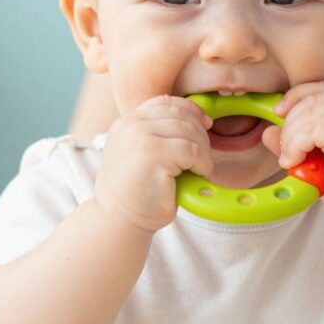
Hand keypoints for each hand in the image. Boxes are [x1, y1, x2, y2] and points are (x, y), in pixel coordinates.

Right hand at [95, 95, 212, 233]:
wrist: (117, 221)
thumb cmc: (136, 193)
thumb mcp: (141, 154)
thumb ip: (159, 135)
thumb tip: (202, 119)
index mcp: (127, 122)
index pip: (165, 102)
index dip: (190, 110)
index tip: (205, 124)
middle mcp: (131, 125)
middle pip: (180, 114)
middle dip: (200, 133)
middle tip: (204, 156)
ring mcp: (140, 138)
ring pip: (189, 131)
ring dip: (203, 150)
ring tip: (201, 167)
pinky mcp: (152, 155)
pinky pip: (192, 150)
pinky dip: (203, 162)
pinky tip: (199, 173)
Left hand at [263, 82, 323, 223]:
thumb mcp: (319, 161)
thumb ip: (296, 142)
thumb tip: (268, 130)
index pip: (320, 88)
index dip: (295, 97)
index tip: (278, 114)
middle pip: (311, 99)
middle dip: (290, 124)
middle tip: (286, 152)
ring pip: (307, 113)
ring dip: (291, 138)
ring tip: (292, 160)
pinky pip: (310, 129)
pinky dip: (296, 145)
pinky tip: (297, 162)